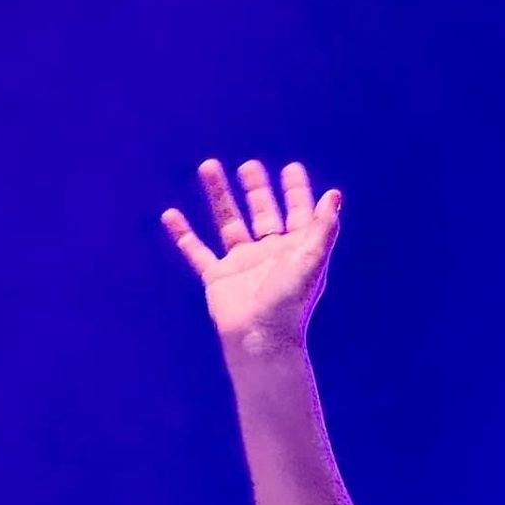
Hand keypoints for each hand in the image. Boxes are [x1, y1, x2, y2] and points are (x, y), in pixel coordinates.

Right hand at [162, 159, 339, 355]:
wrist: (260, 338)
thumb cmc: (289, 301)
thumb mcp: (311, 259)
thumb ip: (323, 227)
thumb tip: (334, 195)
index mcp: (295, 251)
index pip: (298, 214)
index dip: (296, 192)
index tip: (291, 168)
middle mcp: (270, 255)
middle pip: (263, 214)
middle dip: (257, 190)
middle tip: (250, 166)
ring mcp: (242, 265)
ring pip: (228, 222)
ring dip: (219, 196)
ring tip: (208, 165)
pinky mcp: (217, 278)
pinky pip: (197, 251)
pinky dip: (183, 234)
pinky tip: (170, 214)